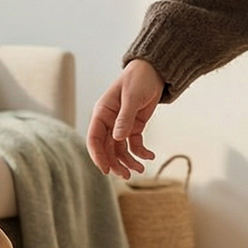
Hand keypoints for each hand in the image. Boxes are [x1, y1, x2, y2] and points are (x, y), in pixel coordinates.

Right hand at [87, 59, 165, 178]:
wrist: (154, 71)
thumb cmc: (138, 79)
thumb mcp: (131, 97)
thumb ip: (124, 118)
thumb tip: (117, 138)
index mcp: (102, 113)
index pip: (94, 138)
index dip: (98, 155)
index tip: (105, 170)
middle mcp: (109, 121)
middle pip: (106, 148)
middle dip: (115, 163)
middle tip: (125, 176)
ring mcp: (121, 125)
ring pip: (119, 149)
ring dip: (127, 161)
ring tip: (139, 170)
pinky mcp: (134, 126)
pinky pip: (134, 144)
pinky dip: (141, 152)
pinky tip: (150, 157)